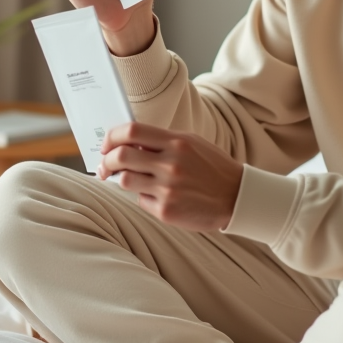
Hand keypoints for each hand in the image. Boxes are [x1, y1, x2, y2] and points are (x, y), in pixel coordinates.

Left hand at [98, 122, 242, 231]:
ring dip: (120, 179)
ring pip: (125, 180)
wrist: (236, 196)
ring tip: (125, 178)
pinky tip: (155, 195)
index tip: (107, 144)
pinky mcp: (166, 211)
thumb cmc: (212, 167)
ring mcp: (168, 189)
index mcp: (177, 142)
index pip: (132, 131)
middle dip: (107, 159)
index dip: (112, 136)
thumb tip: (128, 143)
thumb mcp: (191, 143)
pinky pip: (141, 200)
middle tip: (106, 164)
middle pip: (121, 156)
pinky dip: (143, 196)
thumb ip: (162, 142)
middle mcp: (171, 164)